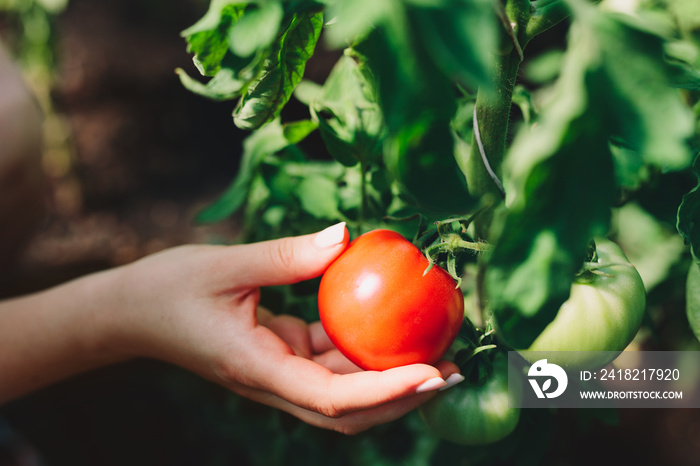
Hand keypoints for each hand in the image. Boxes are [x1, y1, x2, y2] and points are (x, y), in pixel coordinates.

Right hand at [107, 223, 461, 433]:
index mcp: (257, 370)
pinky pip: (330, 362)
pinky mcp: (281, 355)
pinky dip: (364, 352)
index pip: (330, 398)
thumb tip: (347, 237)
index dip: (385, 393)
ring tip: (439, 352)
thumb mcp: (224, 265)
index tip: (432, 376)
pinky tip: (392, 327)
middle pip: (348, 411)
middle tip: (454, 372)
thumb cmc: (167, 289)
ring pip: (343, 392)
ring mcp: (278, 372)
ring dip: (390, 379)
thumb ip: (286, 256)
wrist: (131, 313)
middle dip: (403, 400)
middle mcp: (273, 382)